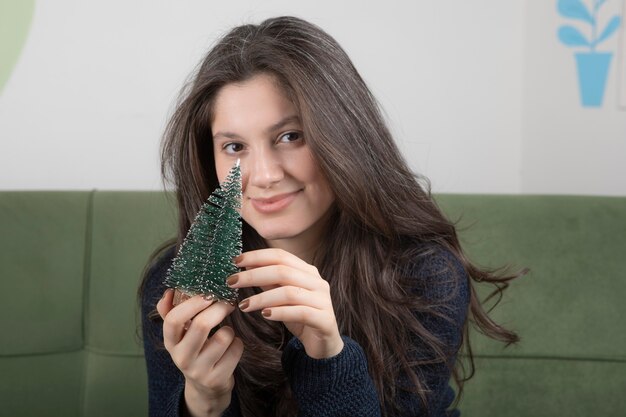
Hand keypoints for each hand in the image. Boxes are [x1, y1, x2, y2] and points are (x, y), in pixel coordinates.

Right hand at [157, 290, 243, 416]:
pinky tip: (231, 347)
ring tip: (226, 333)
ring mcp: (199, 370)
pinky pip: (235, 349)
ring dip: (229, 330)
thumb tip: (169, 292)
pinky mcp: (217, 379)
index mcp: (170, 342)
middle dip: (219, 308)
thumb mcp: (180, 334)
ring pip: (223, 337)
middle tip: (228, 302)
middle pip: (202, 324)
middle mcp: (181, 357)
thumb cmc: (194, 350)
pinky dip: (237, 343)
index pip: (173, 320)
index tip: (208, 293)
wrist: (205, 387)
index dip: (192, 303)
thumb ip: (171, 311)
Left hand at [228, 248, 343, 358]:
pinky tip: (264, 315)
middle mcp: (317, 282)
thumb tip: (247, 265)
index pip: (281, 256)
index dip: (258, 256)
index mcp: (308, 271)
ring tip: (243, 305)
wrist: (323, 344)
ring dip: (262, 297)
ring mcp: (323, 300)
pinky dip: (280, 312)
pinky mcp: (324, 319)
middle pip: (283, 271)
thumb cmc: (300, 318)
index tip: (236, 261)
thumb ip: (268, 281)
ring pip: (289, 292)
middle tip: (231, 281)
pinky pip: (300, 312)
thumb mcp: (281, 298)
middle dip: (253, 275)